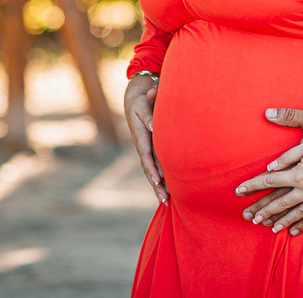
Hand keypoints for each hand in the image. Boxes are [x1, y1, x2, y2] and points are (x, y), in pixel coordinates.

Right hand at [124, 74, 167, 203]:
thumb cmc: (142, 100)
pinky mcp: (150, 150)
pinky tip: (167, 192)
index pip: (146, 155)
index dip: (152, 168)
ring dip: (157, 187)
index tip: (158, 180)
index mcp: (140, 136)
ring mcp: (146, 149)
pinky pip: (154, 167)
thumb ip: (147, 114)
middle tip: (164, 199)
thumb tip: (151, 126)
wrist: (136, 99)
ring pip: (151, 171)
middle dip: (156, 185)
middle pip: (148, 169)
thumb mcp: (142, 104)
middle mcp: (142, 146)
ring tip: (165, 202)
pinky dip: (159, 180)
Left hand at [240, 108, 302, 233]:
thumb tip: (269, 168)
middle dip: (265, 210)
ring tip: (274, 229)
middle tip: (252, 219)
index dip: (252, 186)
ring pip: (300, 212)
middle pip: (281, 202)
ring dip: (285, 221)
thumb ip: (285, 157)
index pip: (269, 181)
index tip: (239, 191)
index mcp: (297, 174)